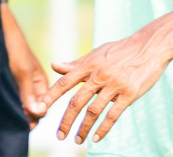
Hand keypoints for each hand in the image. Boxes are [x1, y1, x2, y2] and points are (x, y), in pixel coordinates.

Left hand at [1, 2, 48, 127]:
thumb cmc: (13, 47)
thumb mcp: (22, 71)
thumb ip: (30, 93)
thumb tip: (39, 113)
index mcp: (41, 83)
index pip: (42, 109)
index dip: (33, 118)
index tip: (22, 123)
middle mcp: (31, 85)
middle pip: (31, 108)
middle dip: (24, 116)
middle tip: (11, 121)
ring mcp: (18, 82)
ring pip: (19, 103)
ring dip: (14, 110)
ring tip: (4, 116)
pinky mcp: (7, 79)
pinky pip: (10, 95)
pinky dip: (7, 102)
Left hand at [44, 19, 172, 143]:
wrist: (147, 48)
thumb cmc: (118, 51)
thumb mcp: (94, 54)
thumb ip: (75, 64)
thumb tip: (54, 66)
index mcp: (87, 66)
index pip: (64, 83)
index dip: (51, 96)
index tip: (40, 108)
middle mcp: (97, 76)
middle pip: (77, 101)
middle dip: (66, 120)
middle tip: (59, 135)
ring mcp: (113, 86)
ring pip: (94, 110)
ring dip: (84, 127)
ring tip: (78, 140)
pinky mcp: (129, 94)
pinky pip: (114, 114)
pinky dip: (104, 128)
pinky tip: (97, 138)